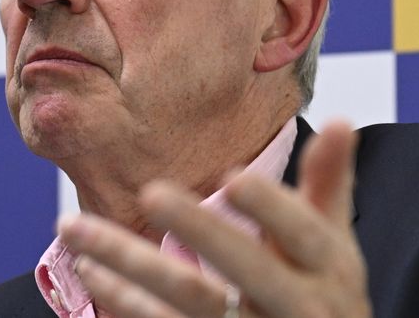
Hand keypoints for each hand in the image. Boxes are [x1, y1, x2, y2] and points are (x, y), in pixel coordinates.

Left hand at [57, 121, 372, 317]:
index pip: (304, 236)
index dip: (274, 210)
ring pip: (190, 299)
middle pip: (246, 270)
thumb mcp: (334, 248)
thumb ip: (329, 185)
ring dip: (131, 264)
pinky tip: (91, 269)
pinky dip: (126, 301)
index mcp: (330, 271)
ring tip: (76, 227)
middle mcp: (297, 308)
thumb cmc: (324, 299)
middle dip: (201, 231)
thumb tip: (341, 119)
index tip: (235, 177)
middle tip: (151, 192)